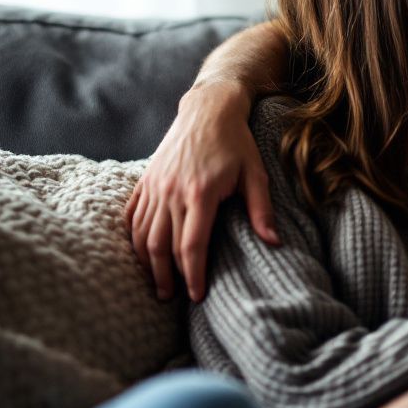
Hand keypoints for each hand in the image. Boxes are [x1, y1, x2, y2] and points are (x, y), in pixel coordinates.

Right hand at [125, 81, 278, 301]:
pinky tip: (142, 255)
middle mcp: (172, 192)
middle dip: (167, 277)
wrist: (208, 110)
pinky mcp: (146, 180)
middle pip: (162, 246)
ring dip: (147, 264)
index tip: (196, 295)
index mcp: (201, 193)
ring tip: (157, 284)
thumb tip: (274, 242)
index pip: (191, 245)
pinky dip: (135, 239)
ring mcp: (155, 186)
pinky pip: (133, 216)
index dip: (192, 274)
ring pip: (143, 235)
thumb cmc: (237, 143)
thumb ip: (261, 209)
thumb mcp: (256, 173)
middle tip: (173, 297)